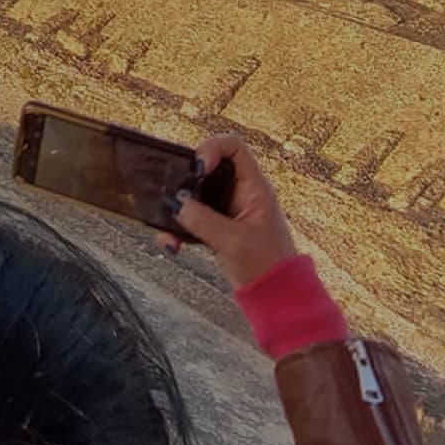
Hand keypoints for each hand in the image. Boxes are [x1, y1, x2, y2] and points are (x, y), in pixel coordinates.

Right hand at [161, 135, 298, 288]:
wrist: (275, 296)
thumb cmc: (267, 266)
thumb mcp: (234, 242)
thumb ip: (204, 220)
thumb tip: (177, 203)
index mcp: (254, 187)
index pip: (234, 148)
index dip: (212, 149)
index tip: (197, 169)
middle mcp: (240, 193)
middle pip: (208, 168)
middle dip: (186, 181)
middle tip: (174, 197)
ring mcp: (228, 211)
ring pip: (196, 195)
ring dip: (179, 209)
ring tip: (168, 229)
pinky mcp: (218, 228)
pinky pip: (193, 218)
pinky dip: (179, 229)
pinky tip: (172, 243)